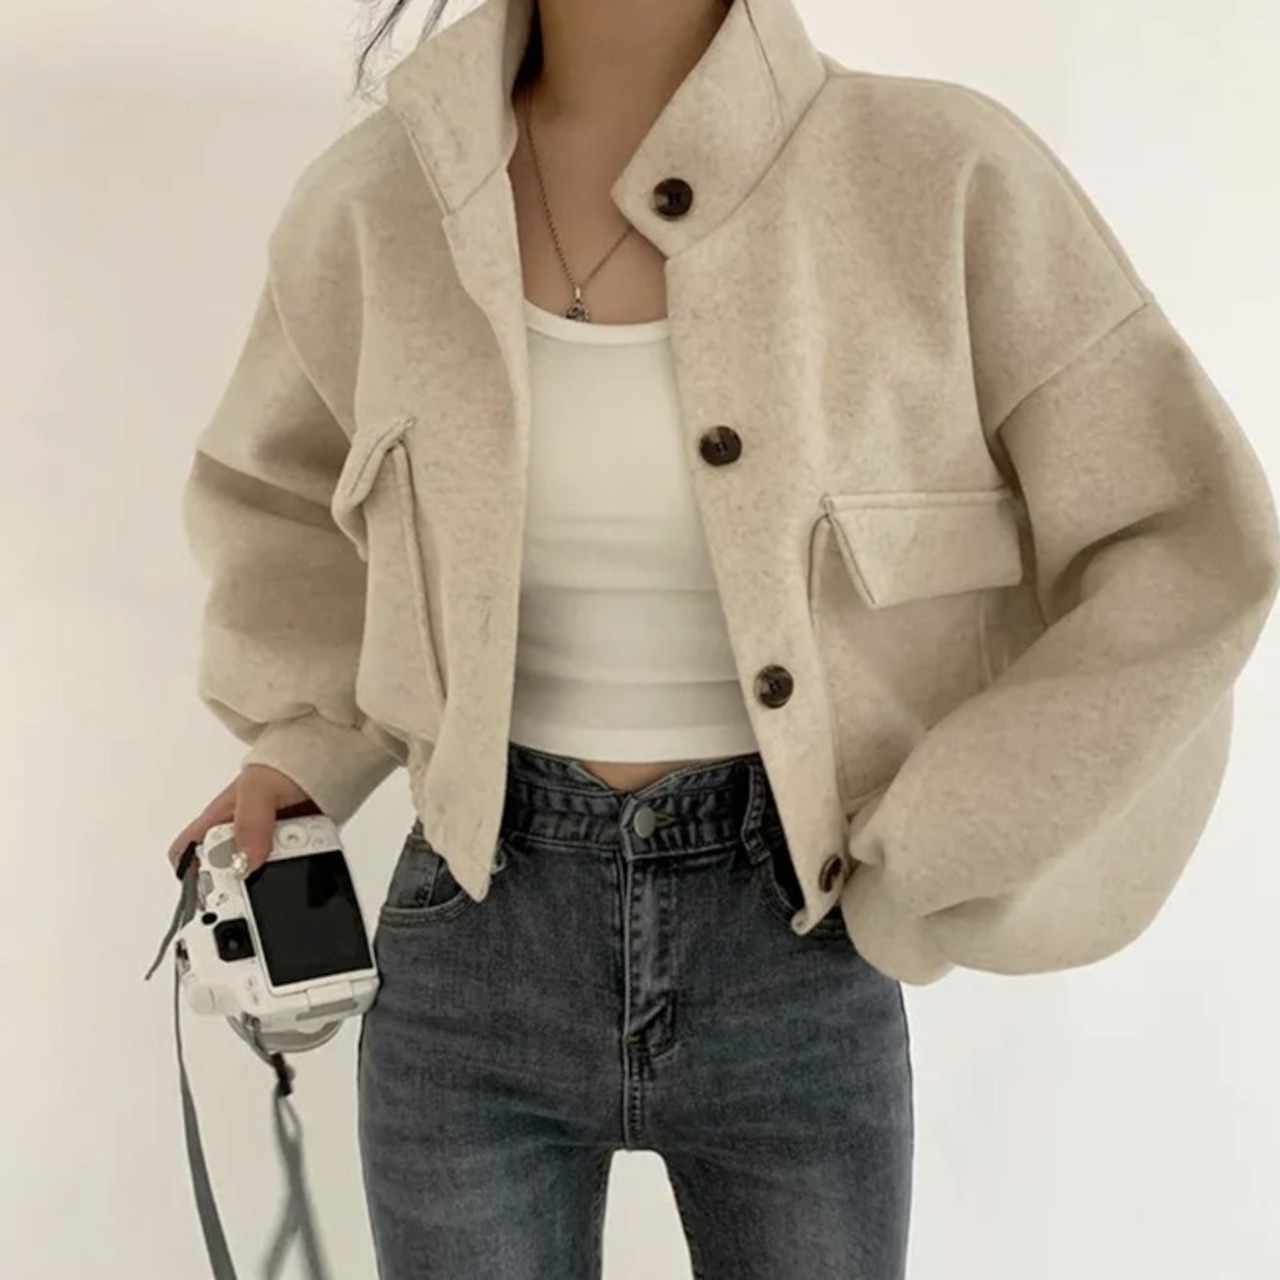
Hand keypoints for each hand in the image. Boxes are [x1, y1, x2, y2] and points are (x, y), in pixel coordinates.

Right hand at [167, 765, 316, 879]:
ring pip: (256, 876)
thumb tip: (246, 860)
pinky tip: (307, 864)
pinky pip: (287, 870)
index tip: (212, 891)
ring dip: (271, 881)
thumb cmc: (284, 765)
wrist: (322, 761)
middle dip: (237, 887)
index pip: (184, 853)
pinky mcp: (288, 849)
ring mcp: (262, 843)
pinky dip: (295, 872)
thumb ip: (250, 822)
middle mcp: (236, 835)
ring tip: (287, 870)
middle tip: (254, 889)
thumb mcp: (260, 788)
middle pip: (221, 876)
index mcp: (217, 820)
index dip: (191, 877)